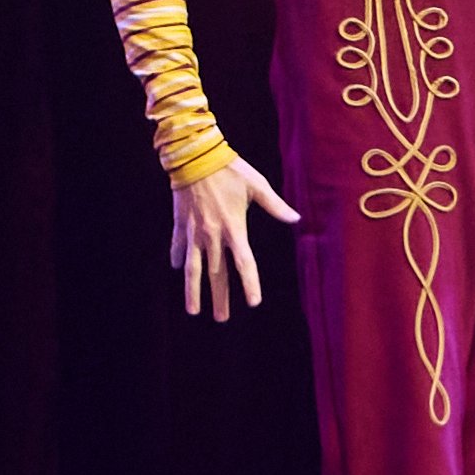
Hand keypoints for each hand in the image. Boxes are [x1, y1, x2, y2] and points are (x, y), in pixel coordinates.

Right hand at [170, 152, 299, 318]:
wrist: (194, 156)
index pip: (244, 263)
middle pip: (217, 274)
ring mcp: (194, 232)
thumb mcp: (256, 185)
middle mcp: (212, 235)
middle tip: (221, 319)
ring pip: (193, 269)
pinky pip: (179, 246)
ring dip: (193, 291)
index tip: (253, 303)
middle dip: (220, 298)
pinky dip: (178, 258)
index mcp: (234, 228)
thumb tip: (296, 218)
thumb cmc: (229, 169)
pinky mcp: (181, 224)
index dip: (250, 284)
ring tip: (193, 310)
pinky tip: (178, 268)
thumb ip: (275, 205)